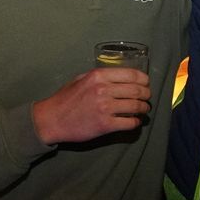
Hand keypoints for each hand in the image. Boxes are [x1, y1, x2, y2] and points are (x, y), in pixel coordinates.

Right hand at [32, 68, 150, 143]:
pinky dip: (136, 122)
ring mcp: (105, 107)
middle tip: (147, 98)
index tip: (146, 84)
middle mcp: (104, 89)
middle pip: (137, 90)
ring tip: (143, 110)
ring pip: (136, 106)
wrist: (51, 120)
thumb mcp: (81, 79)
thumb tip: (121, 77)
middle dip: (146, 95)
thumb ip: (100, 76)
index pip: (132, 75)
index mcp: (99, 76)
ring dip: (143, 108)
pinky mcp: (105, 124)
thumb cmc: (65, 99)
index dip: (144, 80)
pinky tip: (135, 121)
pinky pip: (129, 123)